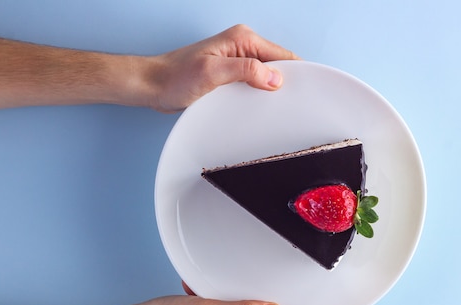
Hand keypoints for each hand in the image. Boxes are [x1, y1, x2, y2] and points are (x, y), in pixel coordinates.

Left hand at [147, 24, 299, 111]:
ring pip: (268, 76)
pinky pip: (255, 84)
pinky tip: (261, 108)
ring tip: (278, 109)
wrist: (154, 85)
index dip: (296, 74)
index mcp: (242, 39)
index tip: (305, 92)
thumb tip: (275, 77)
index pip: (282, 55)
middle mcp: (243, 47)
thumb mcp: (213, 73)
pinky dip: (261, 96)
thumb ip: (246, 71)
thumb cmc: (176, 77)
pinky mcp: (232, 75)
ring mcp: (238, 61)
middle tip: (292, 106)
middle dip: (286, 84)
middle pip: (278, 66)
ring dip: (273, 92)